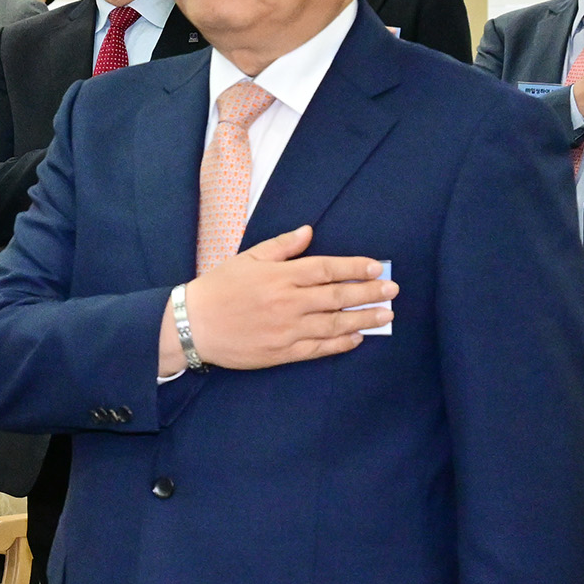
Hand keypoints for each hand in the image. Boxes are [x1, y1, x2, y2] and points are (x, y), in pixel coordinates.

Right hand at [160, 225, 393, 373]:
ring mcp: (286, 330)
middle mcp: (287, 303)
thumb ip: (281, 246)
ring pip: (334, 324)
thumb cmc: (218, 288)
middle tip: (392, 290)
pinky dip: (340, 344)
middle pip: (337, 297)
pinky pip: (318, 348)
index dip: (354, 267)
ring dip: (363, 319)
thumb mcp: (247, 259)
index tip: (377, 267)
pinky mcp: (282, 352)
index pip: (326, 269)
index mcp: (280, 277)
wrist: (192, 325)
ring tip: (385, 315)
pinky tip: (357, 338)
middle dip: (369, 293)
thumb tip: (308, 231)